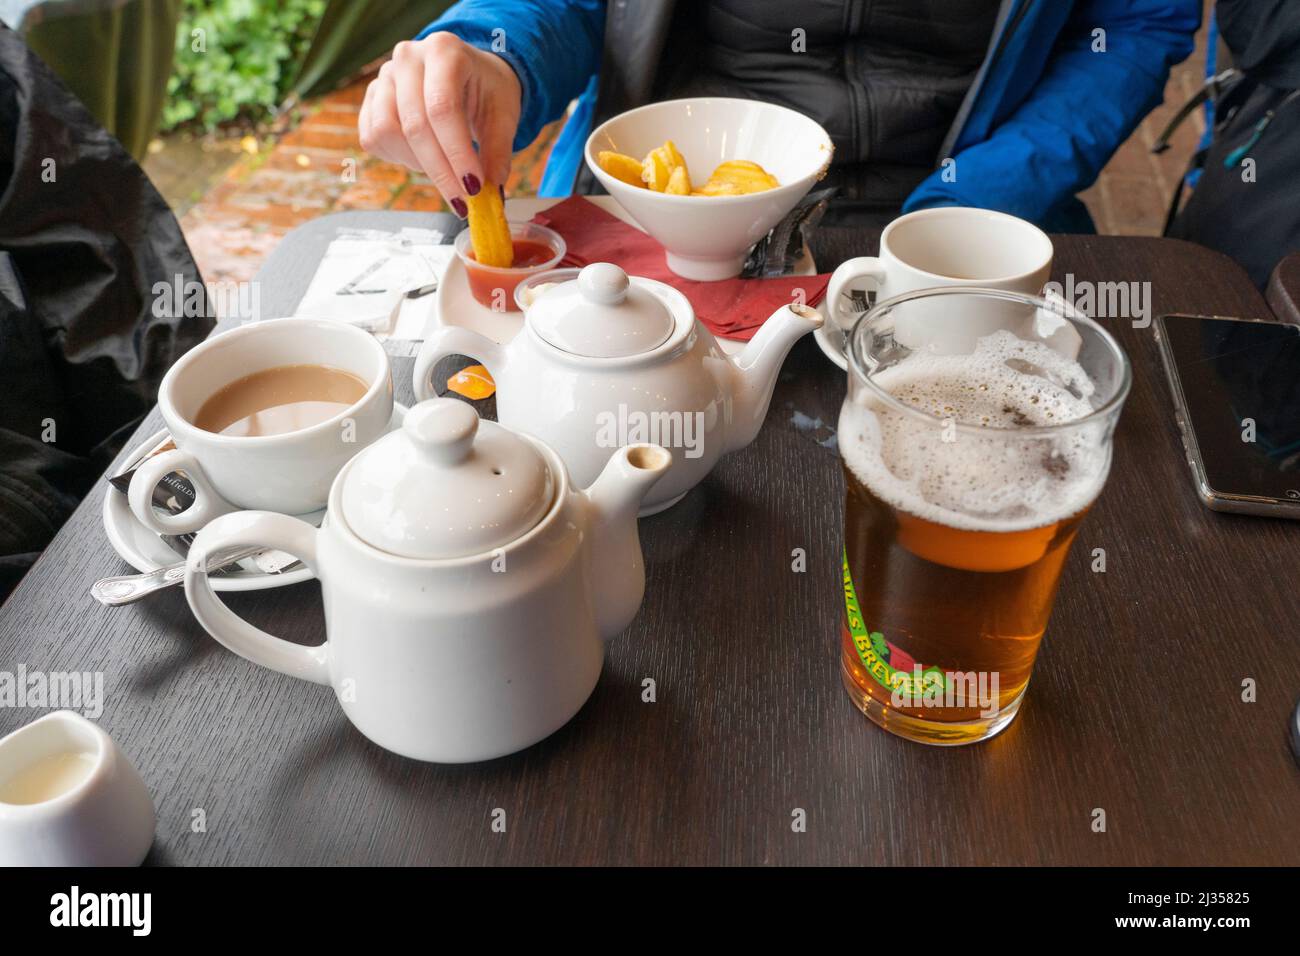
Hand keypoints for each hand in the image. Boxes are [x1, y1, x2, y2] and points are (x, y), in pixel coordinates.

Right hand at [359, 33, 521, 216]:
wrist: (467, 73)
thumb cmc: (486, 90)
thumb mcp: (503, 114)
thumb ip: (498, 151)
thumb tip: (491, 193)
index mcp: (444, 50)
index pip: (443, 108)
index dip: (456, 153)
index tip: (473, 188)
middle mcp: (407, 57)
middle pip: (415, 125)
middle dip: (440, 171)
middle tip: (461, 201)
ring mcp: (383, 76)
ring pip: (387, 132)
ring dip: (417, 163)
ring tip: (443, 168)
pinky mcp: (370, 98)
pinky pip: (373, 137)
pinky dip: (397, 157)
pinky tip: (422, 157)